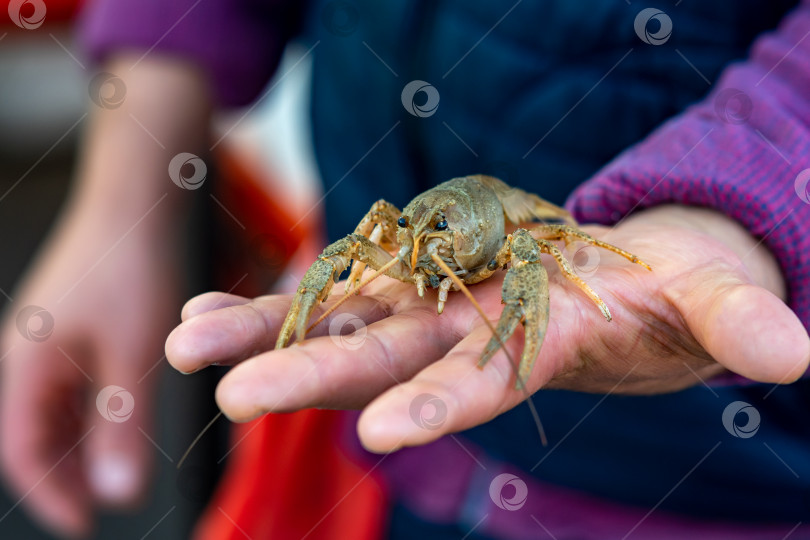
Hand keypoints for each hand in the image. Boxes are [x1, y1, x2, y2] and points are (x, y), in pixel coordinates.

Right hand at [0, 54, 208, 536]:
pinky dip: (86, 410)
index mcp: (28, 366)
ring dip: (75, 443)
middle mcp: (25, 353)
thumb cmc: (135, 269)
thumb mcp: (134, 355)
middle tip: (97, 503)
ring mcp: (44, 335)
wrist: (135, 201)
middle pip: (32, 433)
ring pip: (50, 408)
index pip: (25, 452)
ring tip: (107, 470)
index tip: (86, 525)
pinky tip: (114, 417)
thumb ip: (122, 423)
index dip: (53, 495)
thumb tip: (117, 490)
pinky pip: (65, 381)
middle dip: (61, 473)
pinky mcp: (66, 321)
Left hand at [166, 205, 808, 453]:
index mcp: (540, 344)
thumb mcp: (715, 296)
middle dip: (313, 376)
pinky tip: (214, 301)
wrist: (628, 271)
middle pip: (386, 358)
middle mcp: (471, 332)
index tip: (384, 434)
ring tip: (185, 340)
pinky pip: (337, 282)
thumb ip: (738, 319)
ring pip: (341, 319)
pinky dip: (280, 293)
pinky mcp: (416, 269)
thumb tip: (792, 351)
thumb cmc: (679, 288)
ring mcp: (435, 300)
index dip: (445, 404)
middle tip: (232, 392)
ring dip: (265, 331)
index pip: (487, 383)